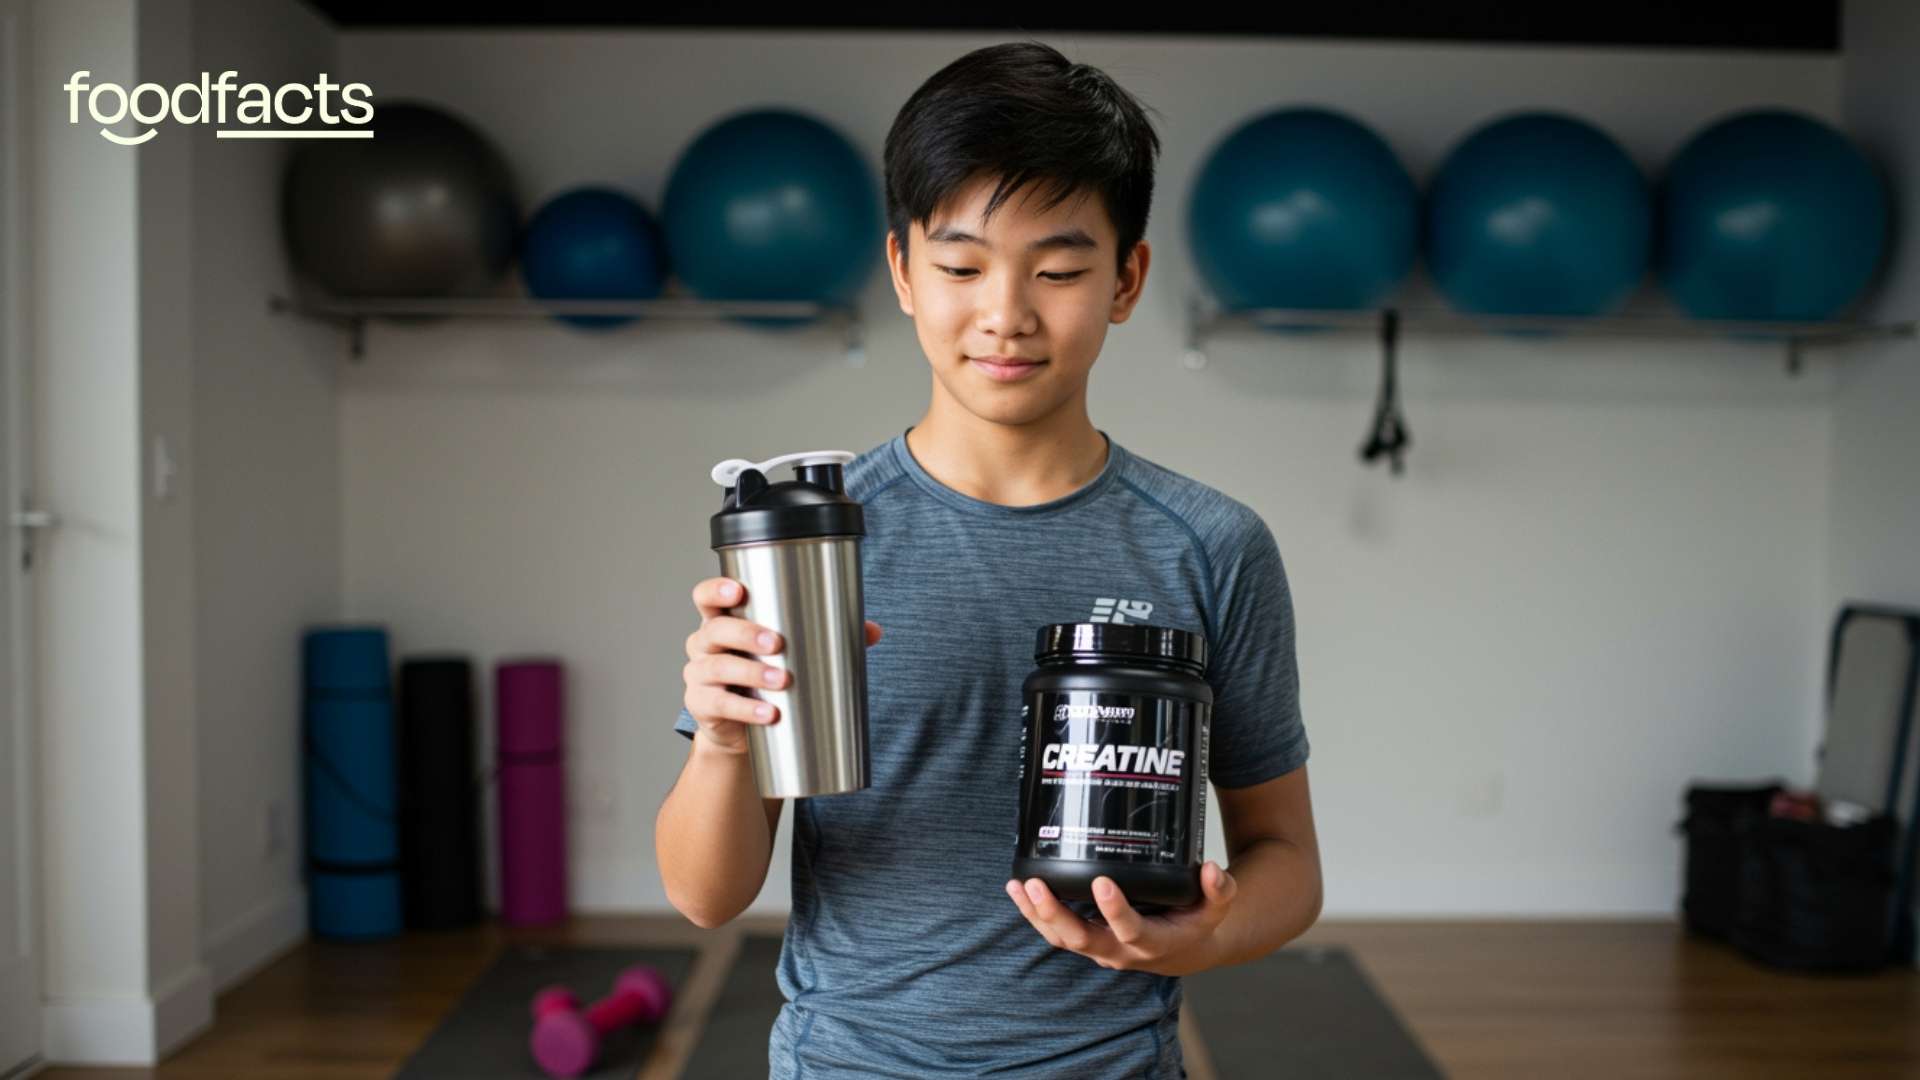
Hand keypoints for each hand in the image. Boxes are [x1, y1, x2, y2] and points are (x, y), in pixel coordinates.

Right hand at [683, 576, 881, 754]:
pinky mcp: (702, 707)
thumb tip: (873, 630)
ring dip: (751, 673)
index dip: (716, 589)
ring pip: (718, 668)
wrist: (741, 730)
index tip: (739, 590)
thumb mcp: (789, 652)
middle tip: (777, 643)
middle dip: (746, 633)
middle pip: (716, 630)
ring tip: (781, 680)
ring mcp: (699, 676)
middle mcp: (704, 644)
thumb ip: (829, 636)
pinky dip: (747, 710)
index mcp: (722, 621)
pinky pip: (721, 705)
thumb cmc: (763, 676)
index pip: (705, 596)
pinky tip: (770, 714)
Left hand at [1005, 861, 1237, 976]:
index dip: (1114, 911)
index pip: (1131, 931)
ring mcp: (1099, 948)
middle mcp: (1120, 951)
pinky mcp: (1086, 939)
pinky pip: (1055, 932)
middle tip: (1036, 885)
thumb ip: (1220, 891)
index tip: (1101, 881)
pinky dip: (1034, 914)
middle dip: (1056, 913)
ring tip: (1018, 886)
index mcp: (1153, 944)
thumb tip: (1213, 870)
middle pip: (1081, 939)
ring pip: (1061, 938)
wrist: (1184, 949)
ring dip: (1037, 914)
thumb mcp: (1216, 909)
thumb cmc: (1196, 923)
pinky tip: (1018, 889)